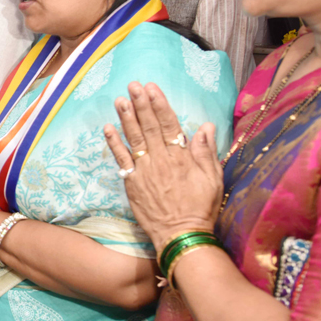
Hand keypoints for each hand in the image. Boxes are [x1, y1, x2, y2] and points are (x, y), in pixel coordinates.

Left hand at [104, 81, 223, 251]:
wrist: (181, 235)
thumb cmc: (200, 208)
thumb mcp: (213, 179)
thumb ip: (206, 152)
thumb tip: (205, 126)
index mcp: (182, 157)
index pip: (170, 124)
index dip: (160, 104)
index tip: (152, 88)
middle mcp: (162, 160)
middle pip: (149, 126)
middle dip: (141, 104)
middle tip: (133, 85)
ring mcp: (145, 171)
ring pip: (134, 139)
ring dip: (126, 117)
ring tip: (120, 99)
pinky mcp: (132, 183)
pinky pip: (122, 159)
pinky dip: (114, 143)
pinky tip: (108, 127)